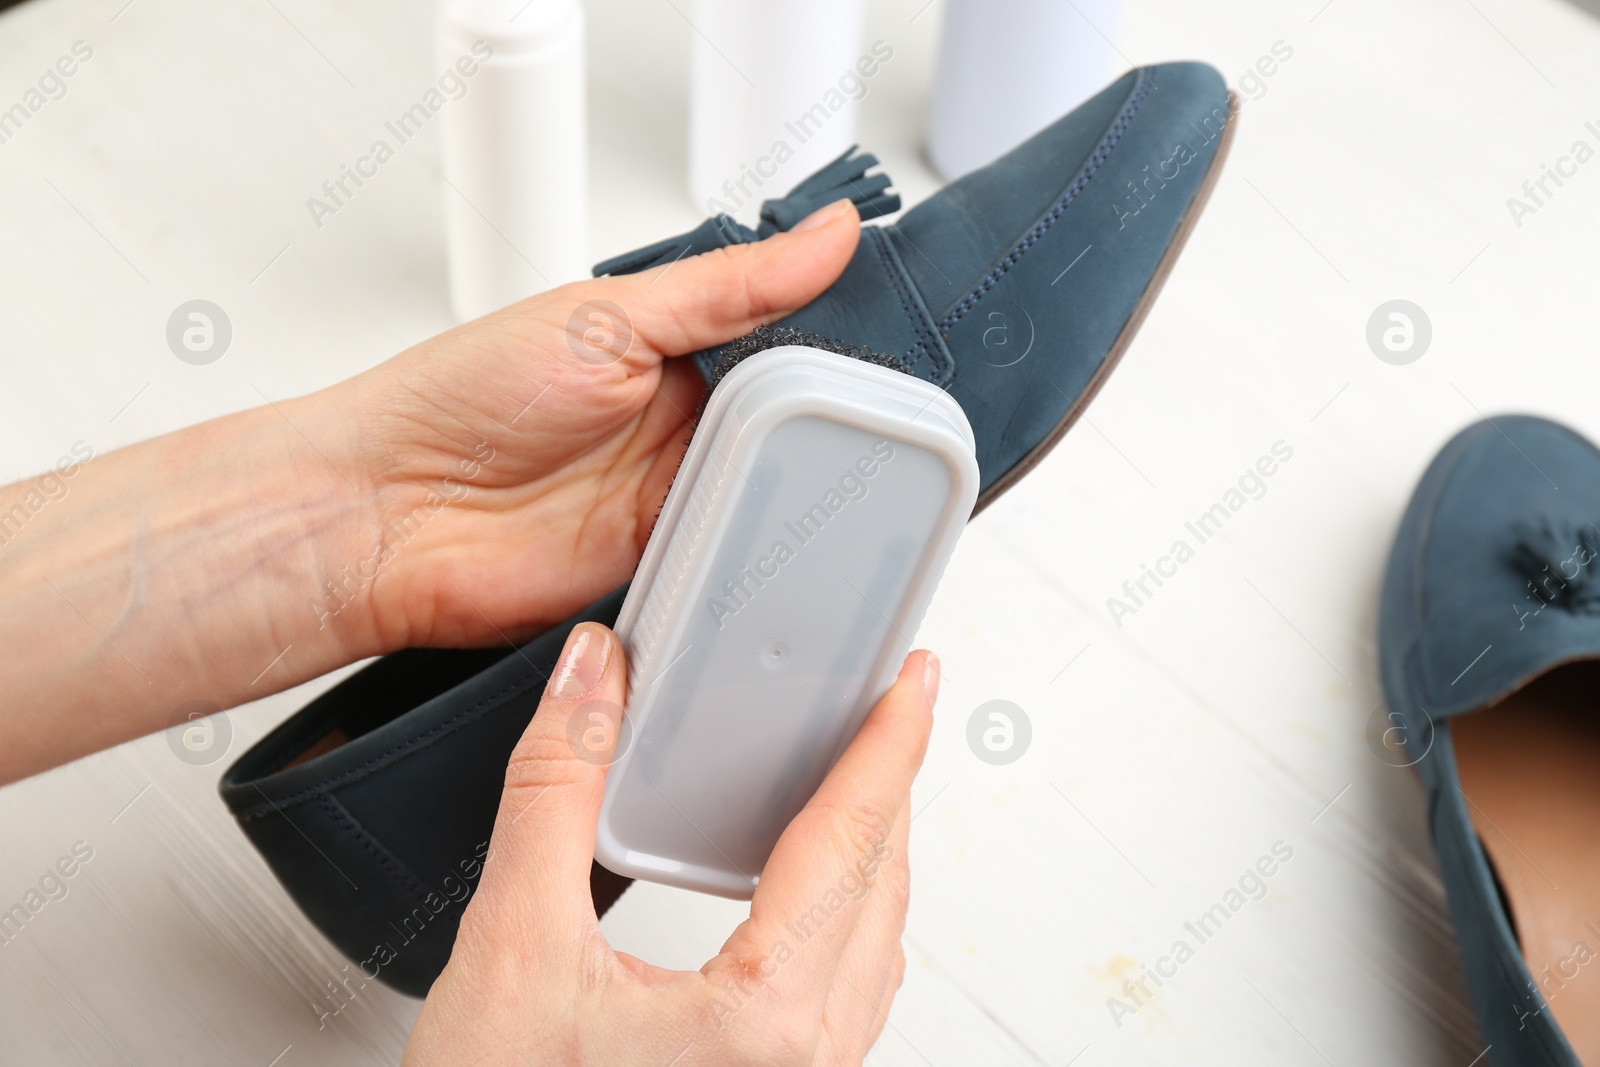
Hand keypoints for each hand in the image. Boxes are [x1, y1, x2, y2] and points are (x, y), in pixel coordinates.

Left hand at [0, 199, 858, 778]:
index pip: (789, 349)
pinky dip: (757, 567)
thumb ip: (728, 288)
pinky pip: (730, 569)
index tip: (906, 367)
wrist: (384, 515)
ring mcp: (670, 505)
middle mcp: (678, 430)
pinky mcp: (658, 571)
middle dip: (835, 441)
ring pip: (771, 507)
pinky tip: (791, 561)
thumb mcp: (609, 315)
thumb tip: (829, 236)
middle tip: (894, 443)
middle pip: (793, 436)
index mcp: (674, 352)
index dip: (845, 359)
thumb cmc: (461, 398)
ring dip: (798, 507)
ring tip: (855, 502)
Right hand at [402, 622, 937, 1066]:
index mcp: (761, 1025)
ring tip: (859, 784)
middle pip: (880, 889)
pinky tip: (812, 892)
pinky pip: (849, 994)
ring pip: (876, 947)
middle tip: (892, 708)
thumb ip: (553, 792)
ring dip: (875, 854)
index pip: (850, 844)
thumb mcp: (513, 948)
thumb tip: (592, 679)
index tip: (914, 681)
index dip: (888, 747)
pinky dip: (847, 915)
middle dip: (890, 786)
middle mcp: (804, 1065)